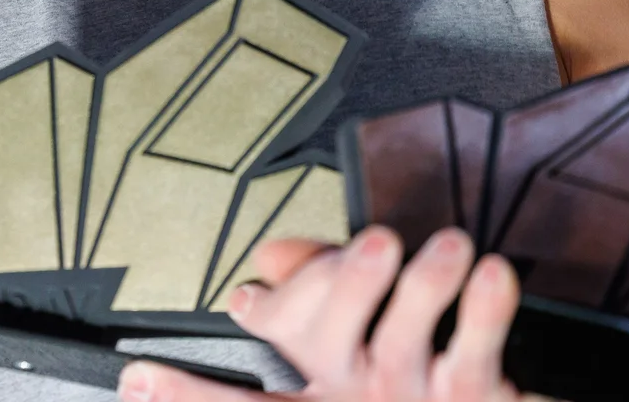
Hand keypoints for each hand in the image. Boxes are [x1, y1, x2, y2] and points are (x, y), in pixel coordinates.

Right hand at [118, 227, 523, 401]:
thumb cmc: (415, 398)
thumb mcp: (343, 367)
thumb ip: (302, 298)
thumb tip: (267, 258)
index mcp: (319, 398)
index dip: (185, 394)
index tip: (138, 380)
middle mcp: (359, 394)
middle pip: (327, 338)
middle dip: (346, 283)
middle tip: (374, 242)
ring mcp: (415, 392)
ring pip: (407, 328)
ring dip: (427, 280)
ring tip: (448, 245)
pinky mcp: (475, 390)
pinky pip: (476, 342)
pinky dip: (487, 306)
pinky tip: (490, 273)